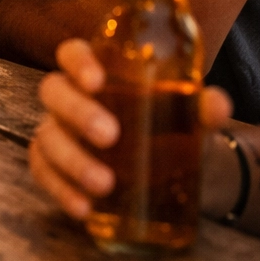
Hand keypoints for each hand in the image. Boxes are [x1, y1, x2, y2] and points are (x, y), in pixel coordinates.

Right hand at [29, 38, 231, 219]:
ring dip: (71, 160)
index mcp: (96, 72)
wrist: (174, 168)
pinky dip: (59, 190)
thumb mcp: (189, 116)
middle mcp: (70, 97)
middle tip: (110, 136)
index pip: (72, 53)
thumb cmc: (173, 126)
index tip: (96, 80)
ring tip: (104, 185)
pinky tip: (84, 207)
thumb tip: (216, 104)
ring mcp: (58, 131)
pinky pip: (43, 172)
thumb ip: (203, 108)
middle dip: (77, 113)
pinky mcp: (54, 165)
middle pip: (53, 91)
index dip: (77, 62)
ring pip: (47, 137)